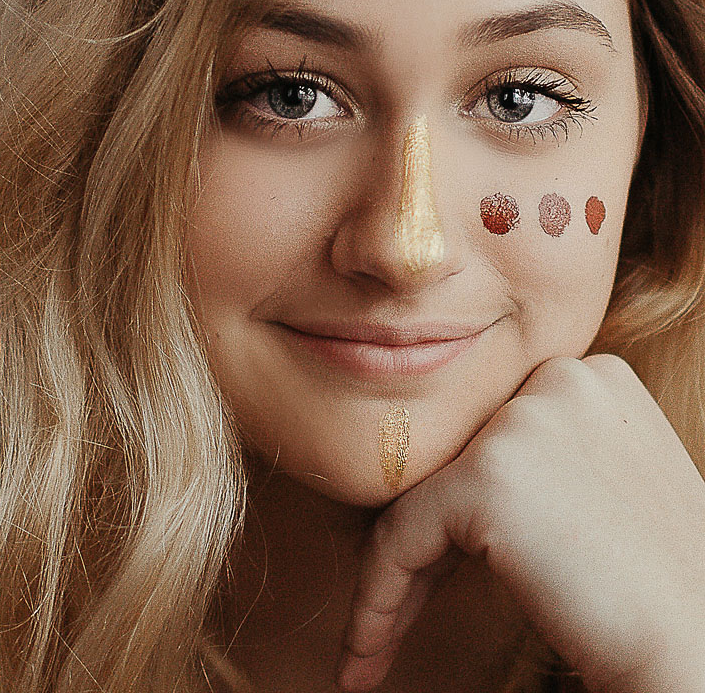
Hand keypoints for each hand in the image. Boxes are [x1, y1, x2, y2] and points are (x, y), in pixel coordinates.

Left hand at [336, 355, 704, 692]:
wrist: (701, 649)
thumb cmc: (662, 585)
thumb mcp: (606, 487)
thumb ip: (542, 460)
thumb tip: (452, 484)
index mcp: (591, 377)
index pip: (489, 442)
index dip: (459, 516)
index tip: (436, 578)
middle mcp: (557, 378)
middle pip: (451, 467)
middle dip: (422, 547)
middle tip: (392, 616)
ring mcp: (521, 421)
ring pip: (417, 503)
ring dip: (393, 580)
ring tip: (371, 649)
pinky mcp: (486, 476)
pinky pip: (398, 538)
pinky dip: (376, 600)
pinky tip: (363, 657)